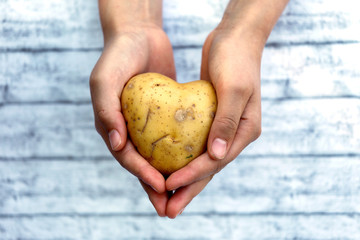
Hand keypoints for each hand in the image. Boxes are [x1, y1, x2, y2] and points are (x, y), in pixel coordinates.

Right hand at [90, 23, 175, 216]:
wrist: (138, 35)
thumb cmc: (118, 55)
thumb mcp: (105, 79)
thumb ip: (106, 110)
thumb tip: (116, 144)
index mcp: (111, 126)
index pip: (127, 157)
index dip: (142, 174)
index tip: (160, 186)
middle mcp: (128, 129)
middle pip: (142, 164)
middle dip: (155, 187)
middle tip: (169, 208)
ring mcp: (145, 125)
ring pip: (158, 157)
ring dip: (168, 178)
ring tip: (182, 197)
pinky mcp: (162, 117)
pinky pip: (172, 139)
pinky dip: (179, 154)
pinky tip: (193, 165)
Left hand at [164, 28, 261, 217]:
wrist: (234, 39)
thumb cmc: (236, 60)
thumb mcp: (234, 88)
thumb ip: (227, 122)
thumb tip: (217, 156)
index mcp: (245, 131)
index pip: (215, 161)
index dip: (191, 176)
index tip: (168, 186)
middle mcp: (235, 134)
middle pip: (209, 169)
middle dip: (188, 190)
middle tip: (168, 212)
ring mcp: (223, 128)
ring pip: (200, 160)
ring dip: (184, 180)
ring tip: (165, 198)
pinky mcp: (210, 120)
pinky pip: (194, 144)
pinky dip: (181, 158)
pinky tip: (166, 166)